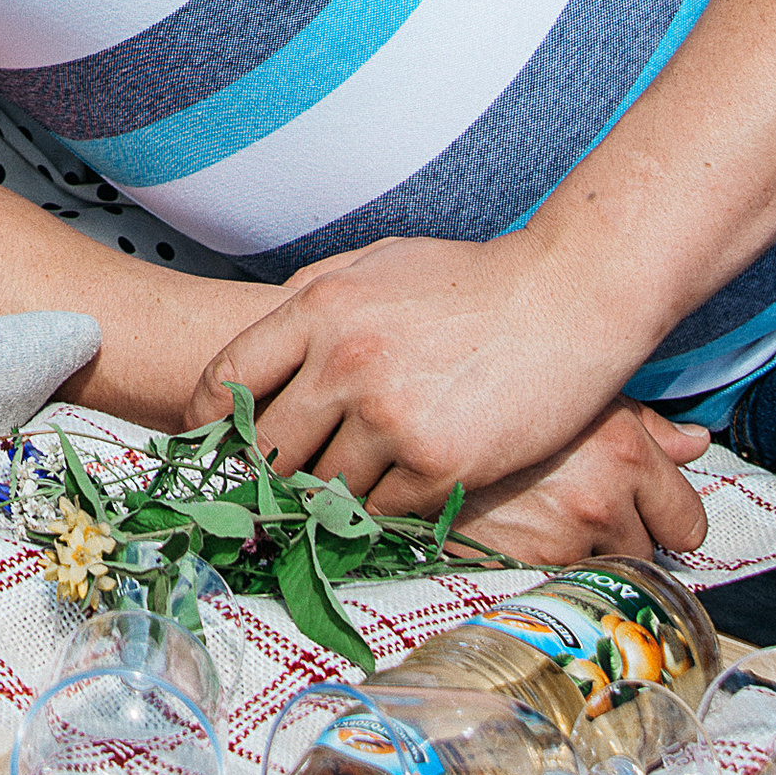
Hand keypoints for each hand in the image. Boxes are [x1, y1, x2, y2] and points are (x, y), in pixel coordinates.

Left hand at [183, 230, 652, 509]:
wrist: (567, 299)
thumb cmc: (473, 280)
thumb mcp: (379, 263)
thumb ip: (318, 294)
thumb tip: (270, 330)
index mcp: (319, 308)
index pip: (228, 374)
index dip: (208, 417)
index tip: (210, 442)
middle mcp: (344, 364)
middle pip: (270, 444)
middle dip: (267, 470)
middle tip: (269, 489)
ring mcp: (390, 417)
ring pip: (324, 486)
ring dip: (329, 496)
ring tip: (337, 499)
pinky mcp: (437, 464)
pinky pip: (383, 510)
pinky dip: (383, 511)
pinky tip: (394, 498)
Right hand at [451, 402, 712, 565]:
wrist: (421, 424)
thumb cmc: (504, 397)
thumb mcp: (582, 396)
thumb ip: (648, 426)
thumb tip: (696, 443)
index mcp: (625, 451)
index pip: (687, 524)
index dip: (665, 517)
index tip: (643, 509)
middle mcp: (601, 498)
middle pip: (645, 552)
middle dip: (619, 534)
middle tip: (576, 500)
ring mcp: (564, 538)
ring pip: (602, 570)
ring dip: (581, 550)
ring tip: (541, 509)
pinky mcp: (528, 566)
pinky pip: (561, 582)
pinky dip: (546, 564)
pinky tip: (520, 528)